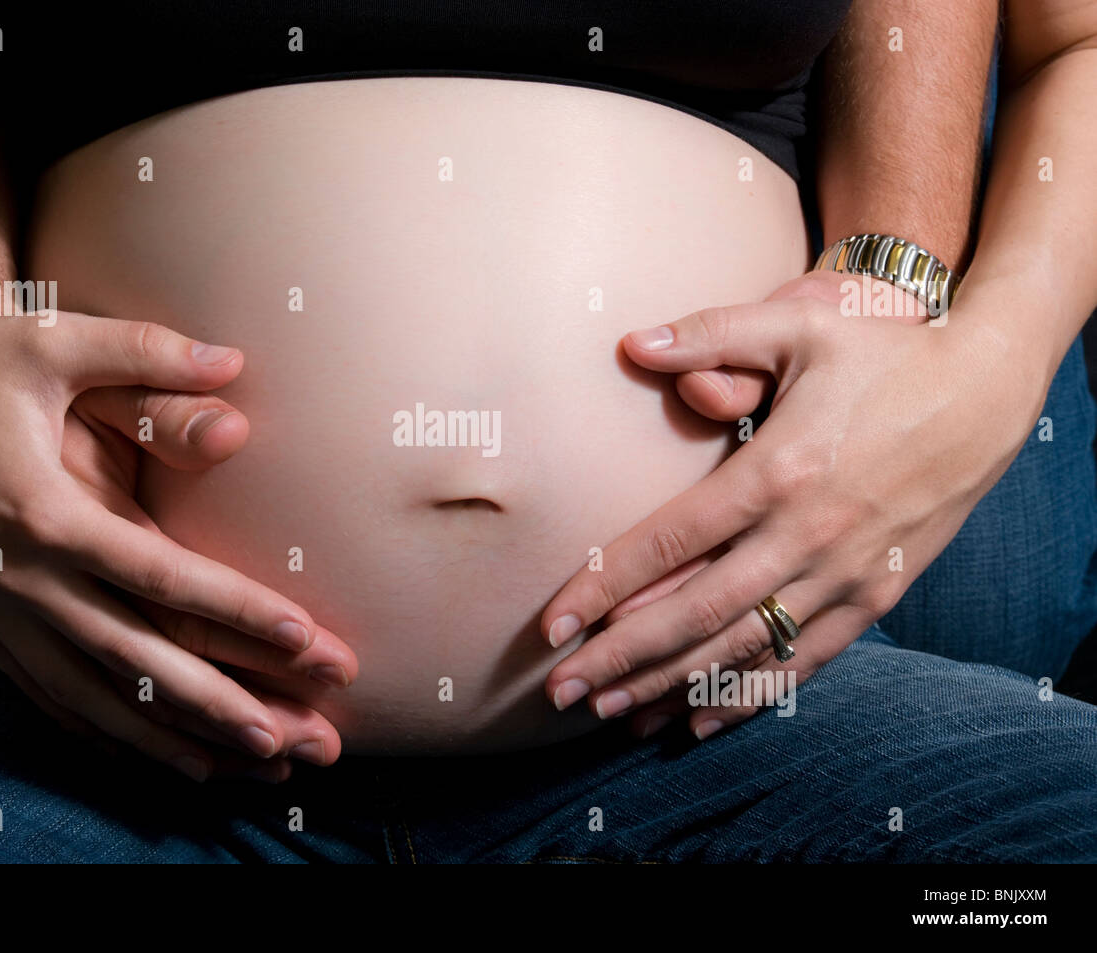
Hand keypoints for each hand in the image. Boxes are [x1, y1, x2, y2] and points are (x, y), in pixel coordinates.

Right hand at [0, 309, 356, 782]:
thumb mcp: (50, 343)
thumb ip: (145, 353)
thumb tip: (234, 362)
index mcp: (43, 513)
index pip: (160, 576)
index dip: (238, 609)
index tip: (305, 637)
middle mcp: (21, 580)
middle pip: (137, 662)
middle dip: (224, 704)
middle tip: (299, 740)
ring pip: (97, 701)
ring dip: (177, 742)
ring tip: (250, 768)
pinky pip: (52, 702)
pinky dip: (112, 739)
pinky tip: (162, 758)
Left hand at [540, 272, 1045, 737]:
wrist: (985, 391)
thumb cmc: (884, 352)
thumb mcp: (800, 325)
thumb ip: (711, 334)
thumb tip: (632, 342)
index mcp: (777, 471)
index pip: (669, 544)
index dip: (603, 586)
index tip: (553, 623)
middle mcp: (807, 535)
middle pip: (696, 614)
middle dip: (622, 658)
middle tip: (562, 690)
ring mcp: (846, 573)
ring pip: (744, 649)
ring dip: (671, 687)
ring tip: (610, 715)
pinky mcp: (876, 596)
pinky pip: (804, 662)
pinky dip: (748, 697)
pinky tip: (696, 725)